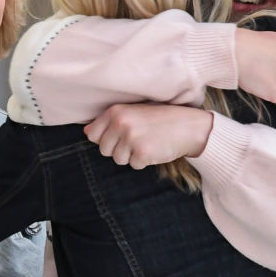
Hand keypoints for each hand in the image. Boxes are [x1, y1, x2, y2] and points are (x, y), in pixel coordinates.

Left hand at [84, 103, 213, 167]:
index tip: (121, 134)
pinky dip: (144, 161)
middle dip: (119, 149)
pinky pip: (134, 165)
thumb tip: (86, 132)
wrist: (188, 125)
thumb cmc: (160, 119)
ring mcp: (131, 138)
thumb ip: (109, 121)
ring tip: (147, 142)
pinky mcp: (142, 153)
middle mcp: (121, 123)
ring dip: (132, 155)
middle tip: (138, 139)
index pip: (93, 135)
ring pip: (118, 159)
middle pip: (104, 150)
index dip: (106, 139)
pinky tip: (154, 148)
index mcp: (115, 111)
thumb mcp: (133, 112)